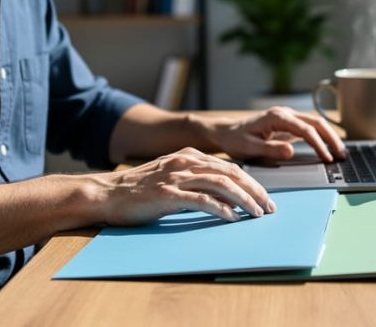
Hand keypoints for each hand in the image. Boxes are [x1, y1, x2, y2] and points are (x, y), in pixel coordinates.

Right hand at [94, 147, 275, 225]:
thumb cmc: (140, 190)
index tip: (265, 199)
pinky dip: (220, 209)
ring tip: (256, 214)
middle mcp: (186, 163)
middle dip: (254, 191)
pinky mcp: (167, 194)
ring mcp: (176, 178)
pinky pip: (201, 200)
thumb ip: (197, 181)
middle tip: (269, 208)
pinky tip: (232, 218)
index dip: (252, 183)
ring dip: (243, 200)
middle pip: (232, 174)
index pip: (230, 168)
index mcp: (189, 156)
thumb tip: (227, 195)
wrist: (106, 193)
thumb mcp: (173, 177)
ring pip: (221, 185)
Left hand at [211, 106, 346, 161]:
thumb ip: (271, 149)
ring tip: (341, 152)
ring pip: (316, 123)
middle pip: (316, 122)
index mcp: (277, 117)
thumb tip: (292, 150)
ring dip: (329, 136)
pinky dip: (321, 137)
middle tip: (342, 155)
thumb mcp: (250, 147)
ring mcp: (288, 117)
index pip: (306, 129)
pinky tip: (328, 148)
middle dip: (331, 138)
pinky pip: (309, 128)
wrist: (226, 133)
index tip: (327, 158)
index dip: (319, 144)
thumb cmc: (236, 140)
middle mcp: (285, 113)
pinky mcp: (288, 124)